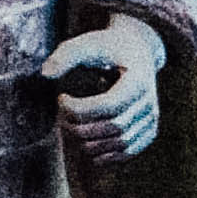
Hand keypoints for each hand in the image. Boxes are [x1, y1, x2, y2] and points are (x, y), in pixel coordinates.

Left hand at [44, 13, 164, 165]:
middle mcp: (149, 102)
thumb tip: (45, 74)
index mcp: (138, 80)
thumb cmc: (109, 46)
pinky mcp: (148, 131)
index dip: (80, 108)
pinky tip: (86, 143)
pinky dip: (106, 154)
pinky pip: (127, 152)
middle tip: (62, 116)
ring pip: (120, 143)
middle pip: (114, 127)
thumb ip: (67, 55)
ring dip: (90, 142)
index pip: (108, 106)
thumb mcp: (88, 43)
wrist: (138, 49)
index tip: (60, 98)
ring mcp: (151, 119)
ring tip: (72, 127)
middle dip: (82, 126)